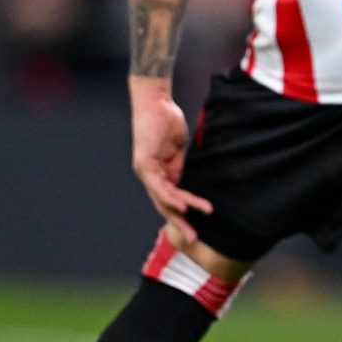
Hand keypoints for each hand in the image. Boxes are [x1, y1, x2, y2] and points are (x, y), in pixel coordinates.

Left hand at [128, 74, 213, 243]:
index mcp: (160, 173)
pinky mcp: (144, 164)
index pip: (171, 199)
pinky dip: (172, 197)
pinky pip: (160, 186)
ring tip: (193, 227)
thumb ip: (180, 167)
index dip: (183, 214)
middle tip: (193, 239)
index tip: (196, 227)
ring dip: (181, 213)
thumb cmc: (166, 120)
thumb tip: (187, 183)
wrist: (155, 102)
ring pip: (164, 199)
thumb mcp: (178, 148)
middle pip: (165, 205)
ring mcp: (146, 171)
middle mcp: (150, 176)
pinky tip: (182, 206)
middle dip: (180, 223)